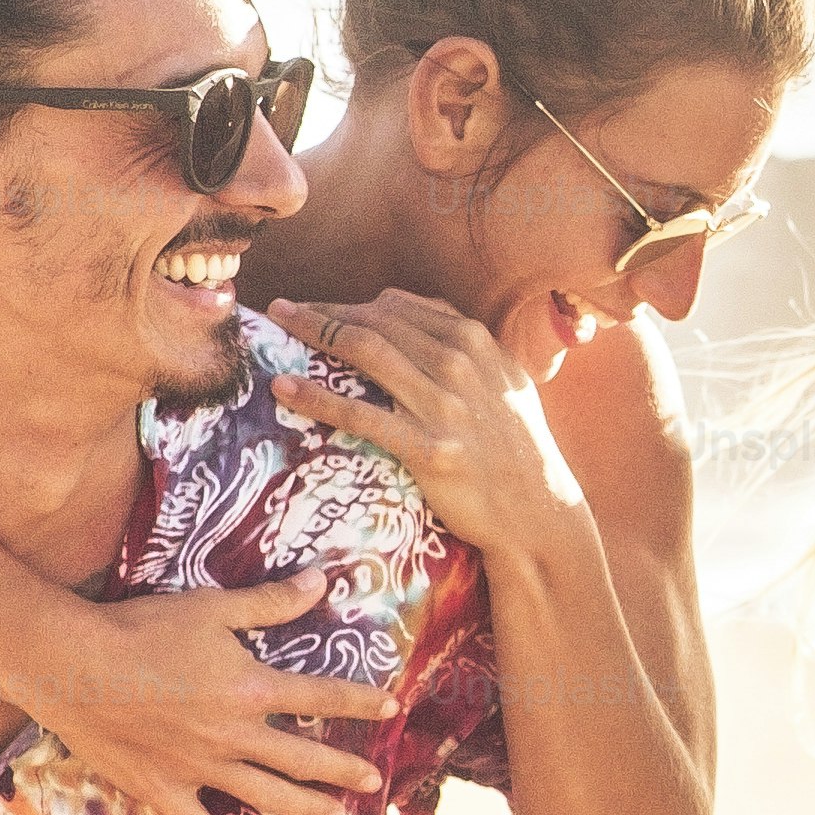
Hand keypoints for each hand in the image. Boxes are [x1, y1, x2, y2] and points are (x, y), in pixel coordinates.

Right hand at [24, 573, 393, 814]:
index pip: (321, 695)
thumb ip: (271, 602)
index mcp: (251, 689)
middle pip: (305, 757)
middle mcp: (236, 735)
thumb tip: (321, 579)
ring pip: (269, 797)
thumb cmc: (141, 629)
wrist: (74, 666)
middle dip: (345, 770)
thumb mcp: (212, 608)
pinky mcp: (167, 792)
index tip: (391, 706)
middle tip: (374, 783)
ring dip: (310, 811)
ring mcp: (203, 768)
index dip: (359, 701)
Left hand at [272, 290, 599, 565]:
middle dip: (322, 310)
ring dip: (312, 332)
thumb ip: (469, 347)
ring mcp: (445, 406)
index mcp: (477, 341)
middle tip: (281, 311)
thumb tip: (423, 323)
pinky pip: (360, 415)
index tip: (319, 309)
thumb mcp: (507, 381)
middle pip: (375, 320)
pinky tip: (284, 389)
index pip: (399, 306)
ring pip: (365, 351)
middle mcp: (461, 364)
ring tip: (276, 326)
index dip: (351, 303)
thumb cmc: (518, 447)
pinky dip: (317, 396)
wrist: (538, 511)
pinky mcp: (429, 449)